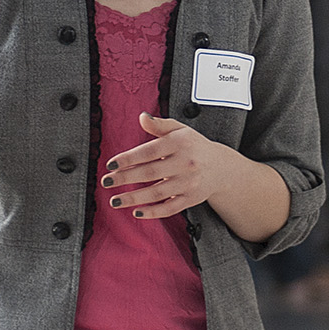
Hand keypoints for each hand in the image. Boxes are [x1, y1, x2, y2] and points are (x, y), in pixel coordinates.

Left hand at [102, 113, 241, 219]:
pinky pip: (170, 208)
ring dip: (134, 198)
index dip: (129, 158)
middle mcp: (186, 163)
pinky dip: (153, 212)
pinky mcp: (191, 198)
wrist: (222, 167)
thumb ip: (160, 125)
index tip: (111, 164)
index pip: (150, 151)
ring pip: (157, 192)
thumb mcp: (180, 130)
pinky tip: (137, 212)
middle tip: (106, 182)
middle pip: (150, 172)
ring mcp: (189, 183)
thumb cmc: (194, 146)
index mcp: (180, 143)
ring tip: (115, 200)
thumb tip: (142, 117)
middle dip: (126, 178)